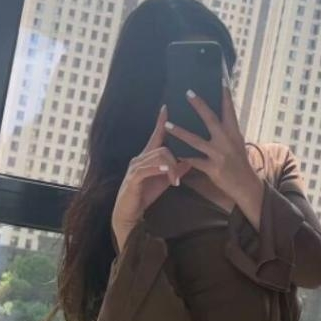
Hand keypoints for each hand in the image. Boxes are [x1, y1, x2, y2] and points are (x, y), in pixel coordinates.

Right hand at [112, 105, 190, 250]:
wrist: (129, 213)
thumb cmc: (145, 194)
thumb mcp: (165, 180)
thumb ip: (176, 169)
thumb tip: (191, 160)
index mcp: (148, 156)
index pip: (156, 135)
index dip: (161, 122)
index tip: (166, 107)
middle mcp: (139, 158)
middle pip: (162, 147)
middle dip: (175, 159)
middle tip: (180, 177)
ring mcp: (135, 167)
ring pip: (157, 157)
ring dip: (170, 169)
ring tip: (175, 181)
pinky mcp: (133, 179)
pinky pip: (147, 169)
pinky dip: (158, 169)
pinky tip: (166, 172)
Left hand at [164, 83, 257, 202]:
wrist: (246, 185)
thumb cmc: (239, 162)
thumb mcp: (237, 143)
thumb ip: (227, 130)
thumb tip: (217, 116)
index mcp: (234, 132)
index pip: (229, 109)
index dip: (225, 94)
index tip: (221, 79)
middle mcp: (227, 140)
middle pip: (211, 119)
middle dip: (199, 105)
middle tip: (188, 92)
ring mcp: (220, 155)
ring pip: (196, 140)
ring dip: (180, 132)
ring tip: (167, 124)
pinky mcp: (213, 168)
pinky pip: (194, 161)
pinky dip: (183, 157)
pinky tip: (172, 153)